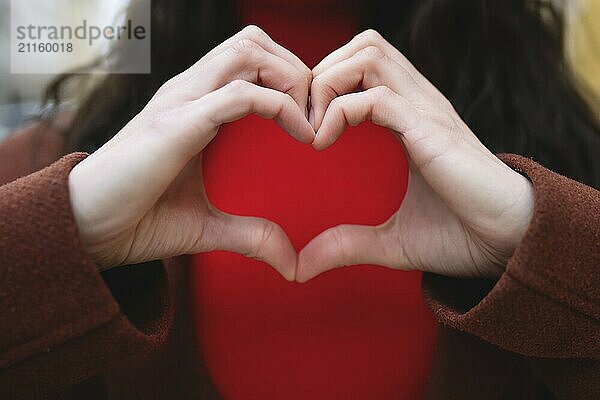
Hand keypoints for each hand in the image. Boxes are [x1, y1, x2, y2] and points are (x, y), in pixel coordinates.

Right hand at [68, 26, 313, 279]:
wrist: (84, 230)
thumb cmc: (137, 220)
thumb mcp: (207, 228)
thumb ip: (252, 236)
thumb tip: (292, 263)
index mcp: (197, 105)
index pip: (251, 60)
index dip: (291, 80)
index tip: (315, 123)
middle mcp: (189, 92)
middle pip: (254, 42)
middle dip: (296, 69)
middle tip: (316, 115)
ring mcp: (181, 102)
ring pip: (248, 51)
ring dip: (291, 78)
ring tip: (308, 122)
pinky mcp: (176, 124)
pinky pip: (239, 94)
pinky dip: (279, 106)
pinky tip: (302, 136)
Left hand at [297, 30, 534, 280]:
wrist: (509, 246)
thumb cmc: (460, 236)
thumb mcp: (390, 242)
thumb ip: (345, 245)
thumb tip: (302, 267)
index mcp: (409, 117)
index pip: (362, 65)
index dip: (324, 86)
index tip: (304, 130)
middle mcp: (417, 103)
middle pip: (363, 45)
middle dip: (322, 73)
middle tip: (304, 121)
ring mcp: (425, 111)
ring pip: (369, 54)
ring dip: (327, 83)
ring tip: (314, 130)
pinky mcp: (430, 131)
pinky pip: (376, 96)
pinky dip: (339, 111)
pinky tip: (322, 144)